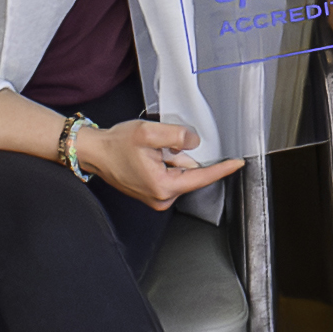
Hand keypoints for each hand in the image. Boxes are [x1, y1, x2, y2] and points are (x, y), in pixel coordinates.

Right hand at [76, 113, 243, 209]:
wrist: (95, 152)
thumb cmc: (116, 145)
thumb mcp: (148, 133)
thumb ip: (176, 136)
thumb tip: (194, 142)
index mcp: (163, 187)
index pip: (201, 177)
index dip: (222, 169)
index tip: (237, 163)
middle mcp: (162, 198)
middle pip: (190, 172)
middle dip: (181, 155)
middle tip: (160, 145)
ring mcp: (157, 197)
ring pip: (180, 172)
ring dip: (171, 158)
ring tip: (150, 150)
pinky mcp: (153, 193)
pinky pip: (170, 174)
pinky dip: (165, 162)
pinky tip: (150, 155)